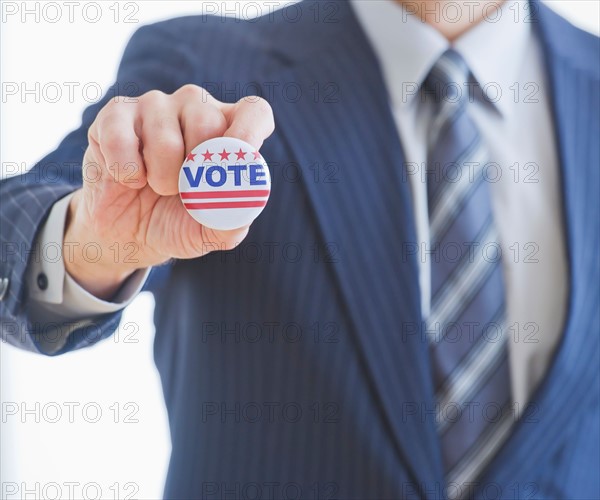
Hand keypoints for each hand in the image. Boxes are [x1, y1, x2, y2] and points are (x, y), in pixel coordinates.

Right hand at [64, 85, 274, 298]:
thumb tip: (247, 203)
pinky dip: (126, 171)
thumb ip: (231, 223)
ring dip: (160, 178)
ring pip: (165, 137)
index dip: (250, 132)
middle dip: (195, 171)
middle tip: (184, 192)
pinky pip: (122, 138)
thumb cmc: (174, 223)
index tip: (238, 162)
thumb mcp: (207, 234)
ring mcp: (156, 105)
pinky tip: (129, 178)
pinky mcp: (117, 112)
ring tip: (156, 186)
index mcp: (228, 131)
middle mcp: (196, 108)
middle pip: (208, 121)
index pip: (255, 112)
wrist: (125, 233)